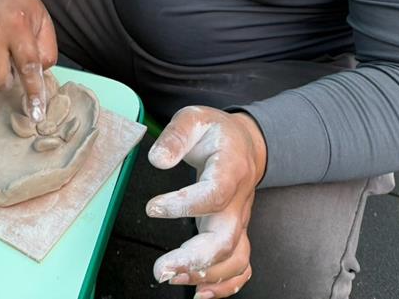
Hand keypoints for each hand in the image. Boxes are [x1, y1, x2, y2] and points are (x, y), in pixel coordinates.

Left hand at [147, 107, 267, 298]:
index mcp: (230, 168)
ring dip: (205, 274)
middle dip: (195, 258)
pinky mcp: (235, 233)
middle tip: (162, 268)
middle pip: (226, 237)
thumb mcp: (194, 118)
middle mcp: (239, 199)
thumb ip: (176, 136)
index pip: (214, 193)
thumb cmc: (216, 132)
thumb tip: (158, 160)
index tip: (153, 207)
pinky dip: (225, 285)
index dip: (185, 205)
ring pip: (234, 257)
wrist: (245, 143)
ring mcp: (239, 220)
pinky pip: (241, 266)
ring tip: (173, 277)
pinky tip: (199, 291)